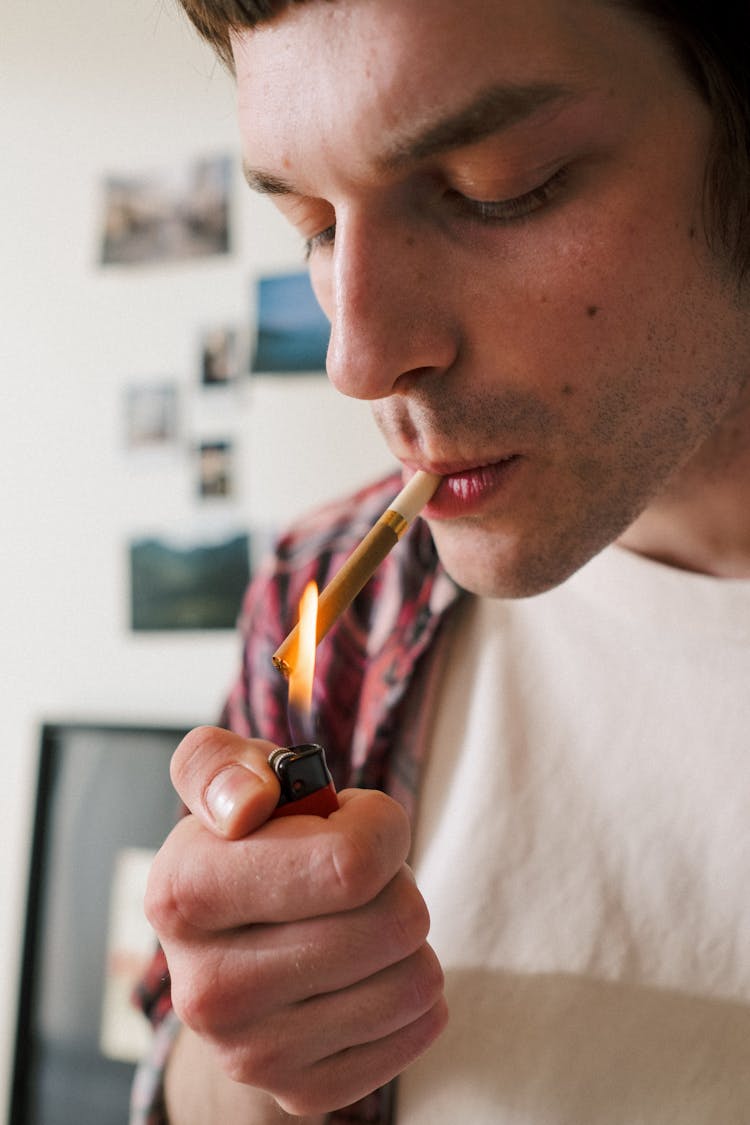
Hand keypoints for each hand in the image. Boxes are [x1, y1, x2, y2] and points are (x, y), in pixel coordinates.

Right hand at [145, 726, 447, 1116]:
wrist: (229, 954)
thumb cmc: (248, 846)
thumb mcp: (227, 781)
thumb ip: (221, 766)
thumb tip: (248, 805)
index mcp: (182, 893)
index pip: (352, 865)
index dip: (380, 828)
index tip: (353, 819)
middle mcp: (206, 988)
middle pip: (396, 921)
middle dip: (395, 881)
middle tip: (353, 877)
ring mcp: (251, 1054)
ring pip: (417, 977)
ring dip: (405, 937)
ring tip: (357, 921)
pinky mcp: (300, 1091)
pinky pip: (421, 1027)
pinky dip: (414, 993)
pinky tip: (367, 971)